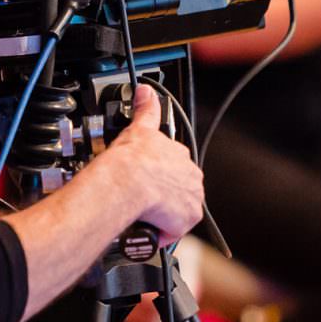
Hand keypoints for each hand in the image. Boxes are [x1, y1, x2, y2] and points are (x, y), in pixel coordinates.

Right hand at [94, 85, 204, 245]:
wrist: (129, 181)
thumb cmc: (131, 159)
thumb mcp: (139, 128)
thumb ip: (146, 109)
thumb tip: (145, 90)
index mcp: (180, 155)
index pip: (176, 166)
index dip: (162, 174)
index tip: (151, 178)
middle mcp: (191, 176)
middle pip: (180, 187)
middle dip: (165, 193)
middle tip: (145, 198)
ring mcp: (191, 198)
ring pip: (178, 209)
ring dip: (165, 213)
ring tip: (145, 214)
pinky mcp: (187, 218)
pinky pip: (174, 229)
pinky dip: (161, 230)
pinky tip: (147, 227)